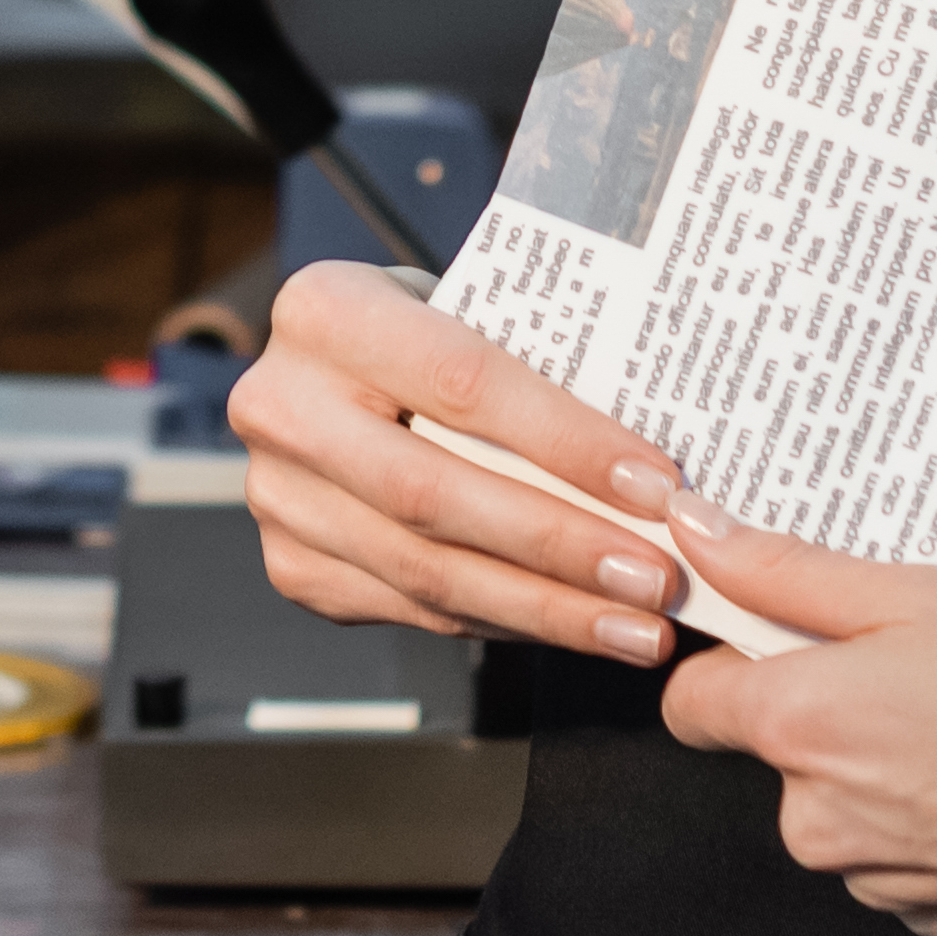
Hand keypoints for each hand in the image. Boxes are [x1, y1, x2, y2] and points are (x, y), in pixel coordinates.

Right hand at [225, 258, 690, 668]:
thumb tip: (656, 465)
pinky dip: (508, 623)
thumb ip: (535, 365)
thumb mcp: (468, 309)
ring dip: (547, 608)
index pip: (463, 383)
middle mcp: (281, 405)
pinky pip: (416, 610)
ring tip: (637, 626)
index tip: (657, 487)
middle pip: (436, 495)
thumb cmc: (427, 334)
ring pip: (427, 573)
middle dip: (561, 545)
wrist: (338, 369)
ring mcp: (279, 496)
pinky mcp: (295, 565)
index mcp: (325, 312)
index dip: (567, 442)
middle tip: (656, 577)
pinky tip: (574, 625)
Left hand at [652, 508, 936, 935]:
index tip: (782, 632)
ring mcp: (885, 886)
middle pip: (786, 755)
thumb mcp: (925, 594)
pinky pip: (913, 861)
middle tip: (930, 664)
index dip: (734, 657)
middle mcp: (823, 825)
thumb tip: (698, 535)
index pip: (695, 702)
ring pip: (854, 811)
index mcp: (804, 732)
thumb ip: (792, 571)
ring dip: (896, 770)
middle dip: (838, 711)